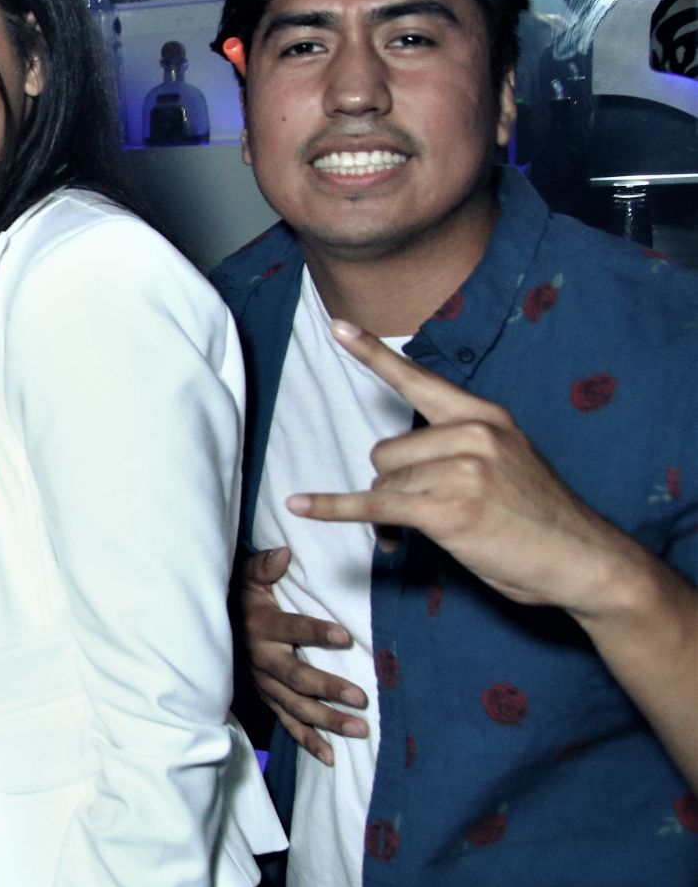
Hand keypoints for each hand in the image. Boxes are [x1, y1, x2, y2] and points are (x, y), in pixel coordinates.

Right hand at [241, 547, 367, 765]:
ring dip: (327, 720)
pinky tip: (332, 757)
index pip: (291, 629)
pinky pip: (286, 723)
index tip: (345, 637)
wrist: (206, 627)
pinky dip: (307, 741)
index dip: (316, 633)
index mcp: (260, 627)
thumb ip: (264, 567)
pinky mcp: (266, 698)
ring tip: (359, 730)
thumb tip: (284, 553)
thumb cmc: (235, 597)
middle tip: (361, 699)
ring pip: (296, 707)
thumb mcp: (244, 576)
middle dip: (329, 689)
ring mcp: (263, 683)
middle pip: (296, 678)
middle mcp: (261, 659)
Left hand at [289, 321, 628, 614]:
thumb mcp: (509, 464)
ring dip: (393, 514)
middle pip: (385, 451)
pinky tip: (301, 506)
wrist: (586, 560)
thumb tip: (397, 474)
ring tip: (434, 530)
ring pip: (384, 483)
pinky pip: (374, 506)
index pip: (419, 380)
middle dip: (395, 485)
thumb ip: (460, 451)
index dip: (373, 354)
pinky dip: (334, 508)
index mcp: (486, 416)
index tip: (338, 326)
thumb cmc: (541, 518)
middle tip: (427, 511)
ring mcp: (460, 471)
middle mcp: (472, 434)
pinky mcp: (447, 510)